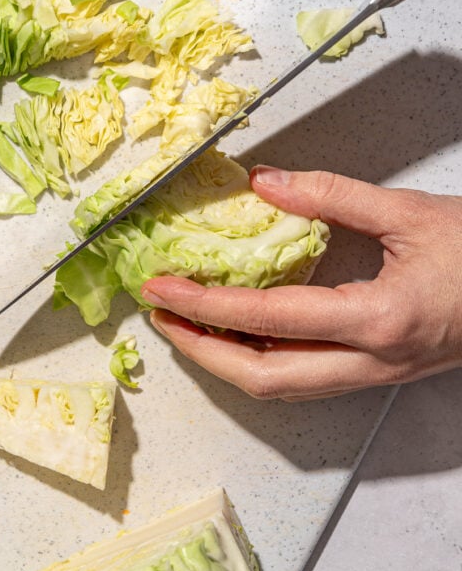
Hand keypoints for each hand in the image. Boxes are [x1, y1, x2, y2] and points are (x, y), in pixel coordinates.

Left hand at [141, 167, 461, 400]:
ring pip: (282, 387)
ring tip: (190, 326)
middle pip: (263, 378)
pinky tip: (242, 333)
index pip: (268, 318)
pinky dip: (261, 359)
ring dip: (226, 361)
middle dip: (201, 351)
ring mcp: (374, 374)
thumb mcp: (409, 213)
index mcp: (378, 319)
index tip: (163, 288)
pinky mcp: (377, 371)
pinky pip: (305, 378)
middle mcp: (370, 360)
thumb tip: (266, 183)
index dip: (205, 305)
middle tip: (162, 316)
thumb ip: (331, 195)